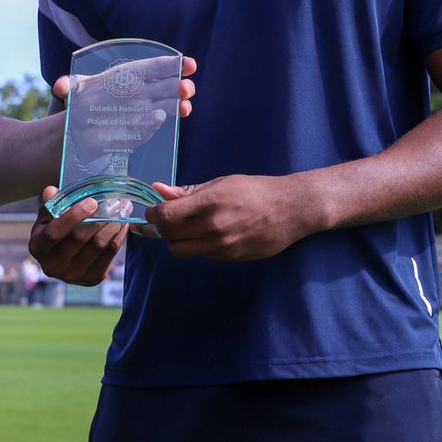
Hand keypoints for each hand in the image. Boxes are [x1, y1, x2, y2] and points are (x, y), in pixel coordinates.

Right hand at [29, 186, 128, 285]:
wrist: (62, 258)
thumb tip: (51, 191)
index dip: (73, 216)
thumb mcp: (47, 217)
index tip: (91, 202)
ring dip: (112, 226)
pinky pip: (109, 255)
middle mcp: (52, 266)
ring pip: (98, 246)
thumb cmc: (54, 231)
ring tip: (121, 211)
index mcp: (38, 248)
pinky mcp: (91, 279)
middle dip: (99, 218)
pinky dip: (118, 238)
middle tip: (113, 203)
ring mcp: (72, 275)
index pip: (54, 233)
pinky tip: (122, 225)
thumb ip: (50, 204)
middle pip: (79, 239)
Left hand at [51, 55, 196, 118]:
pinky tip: (166, 119)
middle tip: (186, 88)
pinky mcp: (143, 128)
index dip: (173, 64)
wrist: (80, 128)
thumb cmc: (83, 101)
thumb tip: (59, 87)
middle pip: (168, 85)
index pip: (156, 66)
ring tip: (185, 107)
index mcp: (132, 74)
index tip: (188, 64)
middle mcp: (143, 90)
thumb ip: (67, 86)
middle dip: (181, 86)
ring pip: (169, 104)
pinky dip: (162, 120)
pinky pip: (155, 124)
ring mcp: (146, 109)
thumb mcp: (74, 90)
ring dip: (179, 104)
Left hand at [145, 175, 315, 261]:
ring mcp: (222, 246)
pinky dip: (196, 245)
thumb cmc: (255, 190)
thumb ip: (187, 191)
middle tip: (159, 221)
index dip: (151, 215)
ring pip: (180, 251)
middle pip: (168, 236)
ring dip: (174, 240)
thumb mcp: (221, 183)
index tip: (150, 211)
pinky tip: (206, 234)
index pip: (165, 215)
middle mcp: (214, 227)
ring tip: (182, 229)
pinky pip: (201, 254)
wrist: (291, 209)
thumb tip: (158, 190)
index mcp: (210, 202)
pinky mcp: (230, 258)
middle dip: (158, 229)